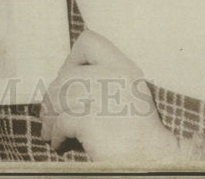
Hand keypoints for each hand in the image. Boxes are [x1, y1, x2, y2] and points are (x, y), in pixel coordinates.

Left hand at [41, 30, 178, 162]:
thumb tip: (63, 83)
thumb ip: (104, 81)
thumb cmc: (141, 135)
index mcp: (125, 67)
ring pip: (59, 98)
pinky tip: (58, 144)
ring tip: (48, 131)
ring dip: (49, 117)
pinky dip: (55, 134)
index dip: (72, 58)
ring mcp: (101, 97)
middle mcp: (113, 76)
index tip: (68, 79)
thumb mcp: (129, 95)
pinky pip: (60, 122)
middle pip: (66, 76)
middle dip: (52, 96)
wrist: (156, 162)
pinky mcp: (90, 120)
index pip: (89, 42)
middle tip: (49, 114)